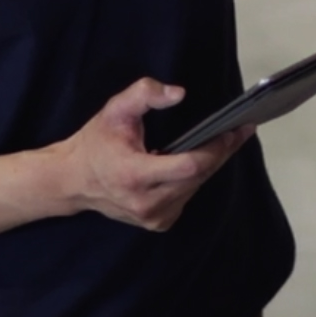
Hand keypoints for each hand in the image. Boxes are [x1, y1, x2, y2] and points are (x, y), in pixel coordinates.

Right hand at [53, 78, 252, 231]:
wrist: (73, 180)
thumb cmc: (95, 143)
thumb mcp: (114, 110)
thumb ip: (145, 94)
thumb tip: (179, 93)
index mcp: (135, 175)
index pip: (188, 166)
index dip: (216, 148)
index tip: (235, 130)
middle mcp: (146, 203)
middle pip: (199, 177)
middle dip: (222, 152)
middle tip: (242, 129)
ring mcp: (153, 217)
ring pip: (196, 187)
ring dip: (211, 164)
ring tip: (228, 140)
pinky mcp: (158, 223)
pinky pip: (187, 196)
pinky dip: (196, 177)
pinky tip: (202, 159)